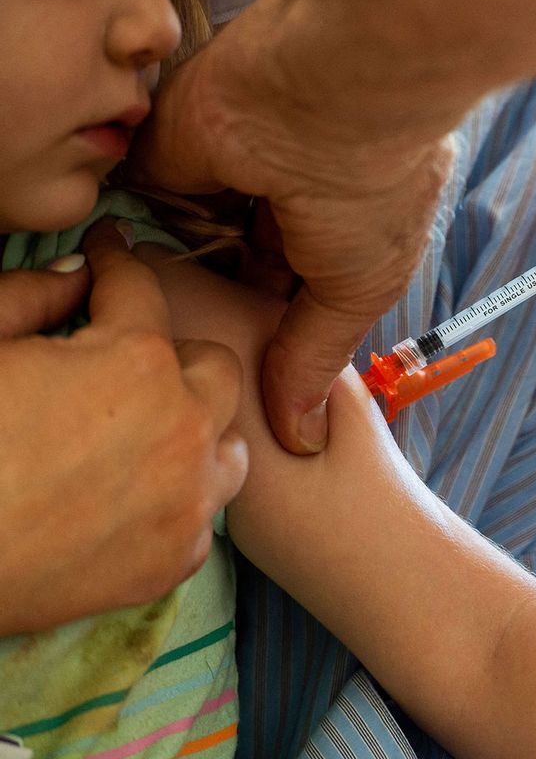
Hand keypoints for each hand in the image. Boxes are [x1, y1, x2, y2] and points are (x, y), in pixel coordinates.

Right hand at [0, 220, 247, 634]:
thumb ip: (30, 296)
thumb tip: (74, 273)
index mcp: (134, 363)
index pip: (142, 287)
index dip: (117, 260)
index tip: (108, 252)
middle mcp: (183, 428)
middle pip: (214, 367)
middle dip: (171, 354)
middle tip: (119, 360)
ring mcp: (188, 499)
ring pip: (227, 444)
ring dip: (194, 429)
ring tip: (142, 431)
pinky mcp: (175, 561)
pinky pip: (203, 514)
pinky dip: (177, 500)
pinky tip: (133, 498)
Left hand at [127, 0, 454, 453]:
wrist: (333, 93)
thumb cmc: (374, 190)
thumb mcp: (356, 291)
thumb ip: (315, 356)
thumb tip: (304, 437)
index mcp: (340, 226)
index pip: (297, 286)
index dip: (275, 331)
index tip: (253, 379)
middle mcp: (287, 199)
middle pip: (244, 266)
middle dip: (230, 311)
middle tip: (206, 364)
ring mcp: (231, 173)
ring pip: (197, 237)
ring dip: (188, 275)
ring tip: (172, 331)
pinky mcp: (176, 149)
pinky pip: (151, 201)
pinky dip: (148, 236)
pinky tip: (145, 276)